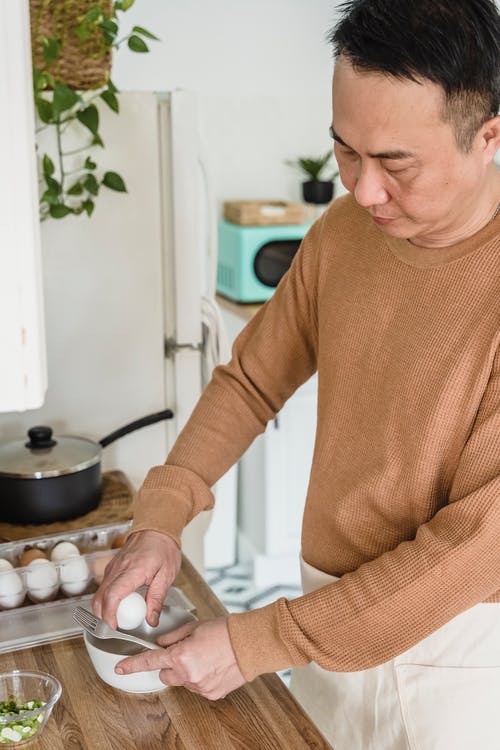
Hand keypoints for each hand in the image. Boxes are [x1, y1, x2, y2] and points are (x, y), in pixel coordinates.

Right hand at [92, 529, 180, 627]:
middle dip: (102, 617)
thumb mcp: (167, 575)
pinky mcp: (112, 568)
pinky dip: (105, 600)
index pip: (113, 595)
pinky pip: (103, 587)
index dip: (109, 615)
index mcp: (133, 570)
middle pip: (100, 598)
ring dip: (102, 610)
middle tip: (114, 630)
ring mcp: (112, 568)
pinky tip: (117, 606)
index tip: (113, 628)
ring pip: (98, 593)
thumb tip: (151, 620)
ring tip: (116, 620)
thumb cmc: (163, 548)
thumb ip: (157, 599)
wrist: (156, 529)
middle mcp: (118, 569)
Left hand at [115, 617, 245, 700]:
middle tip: (186, 652)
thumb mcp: (195, 627)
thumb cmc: (225, 632)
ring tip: (205, 657)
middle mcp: (187, 674)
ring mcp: (199, 686)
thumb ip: (173, 637)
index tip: (121, 668)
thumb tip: (161, 643)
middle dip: (171, 664)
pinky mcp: (210, 694)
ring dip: (187, 671)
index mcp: (180, 656)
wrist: (249, 644)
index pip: (150, 661)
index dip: (132, 665)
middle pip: (165, 674)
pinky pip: (197, 687)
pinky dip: (201, 678)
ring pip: (182, 681)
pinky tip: (213, 666)